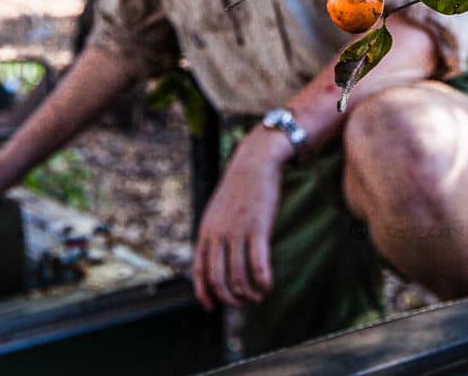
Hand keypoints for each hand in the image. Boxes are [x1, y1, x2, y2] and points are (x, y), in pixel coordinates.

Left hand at [191, 129, 288, 310]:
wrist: (256, 162)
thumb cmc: (240, 187)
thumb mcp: (219, 210)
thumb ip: (215, 232)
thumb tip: (218, 257)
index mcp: (205, 230)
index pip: (199, 270)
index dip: (204, 293)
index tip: (212, 307)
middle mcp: (218, 234)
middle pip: (218, 279)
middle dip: (229, 299)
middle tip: (242, 304)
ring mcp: (237, 232)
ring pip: (238, 277)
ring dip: (249, 294)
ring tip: (258, 296)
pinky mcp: (258, 229)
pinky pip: (258, 266)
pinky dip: (263, 282)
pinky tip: (269, 286)